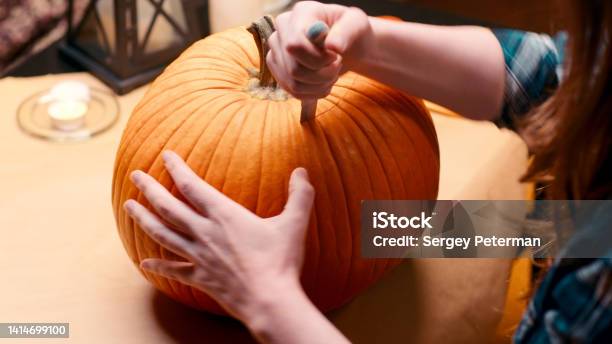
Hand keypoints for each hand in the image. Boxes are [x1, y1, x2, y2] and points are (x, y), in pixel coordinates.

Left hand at [123, 151, 314, 320]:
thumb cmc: (281, 260)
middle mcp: (205, 232)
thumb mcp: (294, 222)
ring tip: (128, 207)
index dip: (177, 168)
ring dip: (143, 219)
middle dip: (149, 189)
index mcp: (224, 215)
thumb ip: (299, 194)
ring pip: (163, 234)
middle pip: (168, 207)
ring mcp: (199, 256)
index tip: (165, 155)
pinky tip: (144, 262)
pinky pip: (174, 270)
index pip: (192, 185)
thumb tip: (302, 171)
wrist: (270, 299)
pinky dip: (157, 265)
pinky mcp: (201, 277)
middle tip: (134, 175)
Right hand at [267, 1, 372, 99]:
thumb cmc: (350, 31)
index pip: (295, 45)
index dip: (318, 58)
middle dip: (322, 74)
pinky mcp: (278, 71)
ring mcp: (276, 52)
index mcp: (300, 14)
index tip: (335, 55)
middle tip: (336, 65)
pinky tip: (323, 82)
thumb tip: (332, 46)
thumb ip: (345, 33)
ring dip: (320, 85)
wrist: (343, 44)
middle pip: (294, 69)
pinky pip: (293, 92)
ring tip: (332, 73)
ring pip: (294, 84)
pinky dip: (314, 92)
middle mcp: (281, 31)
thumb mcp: (355, 25)